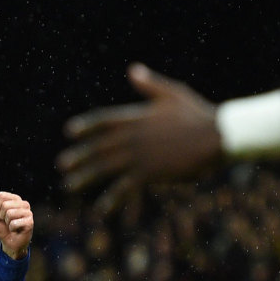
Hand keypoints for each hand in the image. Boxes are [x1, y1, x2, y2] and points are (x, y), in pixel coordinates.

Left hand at [0, 191, 32, 259]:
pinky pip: (14, 223)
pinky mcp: (30, 222)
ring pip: (9, 213)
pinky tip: (16, 230)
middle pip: (4, 205)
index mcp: (15, 199)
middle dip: (1, 216)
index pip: (1, 196)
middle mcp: (24, 204)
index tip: (0, 215)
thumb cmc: (3, 227)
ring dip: (7, 222)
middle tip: (6, 222)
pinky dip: (12, 229)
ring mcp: (28, 212)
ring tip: (11, 225)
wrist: (10, 242)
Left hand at [57, 63, 222, 211]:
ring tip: (69, 186)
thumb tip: (133, 69)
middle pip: (99, 147)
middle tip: (62, 165)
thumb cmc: (198, 113)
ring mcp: (139, 156)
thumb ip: (150, 85)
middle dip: (80, 156)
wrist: (217, 136)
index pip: (104, 120)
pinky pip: (124, 188)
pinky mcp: (149, 173)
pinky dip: (111, 200)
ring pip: (105, 168)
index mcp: (138, 117)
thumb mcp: (173, 93)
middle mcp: (133, 137)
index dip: (86, 126)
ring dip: (85, 177)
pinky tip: (100, 211)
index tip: (69, 131)